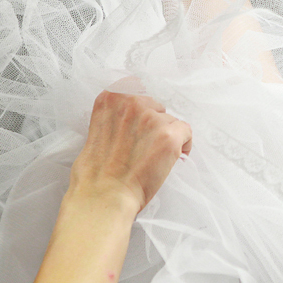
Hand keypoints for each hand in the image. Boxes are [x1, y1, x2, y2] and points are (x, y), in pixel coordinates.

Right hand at [70, 89, 192, 212]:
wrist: (103, 195)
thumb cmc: (96, 171)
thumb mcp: (96, 128)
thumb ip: (114, 116)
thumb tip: (133, 119)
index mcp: (111, 98)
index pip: (136, 88)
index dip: (141, 111)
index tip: (140, 123)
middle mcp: (132, 103)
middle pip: (156, 107)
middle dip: (154, 124)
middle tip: (145, 146)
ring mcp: (152, 119)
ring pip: (170, 121)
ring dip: (166, 136)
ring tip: (153, 156)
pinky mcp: (169, 136)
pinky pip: (186, 132)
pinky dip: (184, 145)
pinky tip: (174, 157)